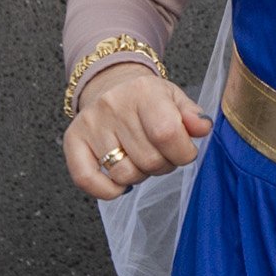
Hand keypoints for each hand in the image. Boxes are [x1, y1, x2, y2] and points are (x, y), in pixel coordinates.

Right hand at [61, 61, 213, 199]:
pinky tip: (119, 182)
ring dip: (138, 176)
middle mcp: (113, 105)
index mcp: (143, 91)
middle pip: (148, 159)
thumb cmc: (148, 99)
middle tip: (160, 154)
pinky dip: (107, 190)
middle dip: (162, 165)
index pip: (167, 133)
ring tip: (139, 159)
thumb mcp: (175, 99)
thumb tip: (202, 128)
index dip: (183, 153)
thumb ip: (192, 116)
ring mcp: (91, 123)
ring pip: (123, 174)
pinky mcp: (73, 140)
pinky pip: (86, 180)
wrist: (111, 86)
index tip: (184, 152)